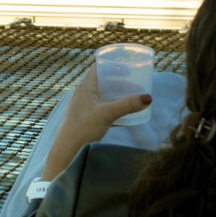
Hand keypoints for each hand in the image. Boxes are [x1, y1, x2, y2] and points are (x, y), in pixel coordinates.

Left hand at [40, 65, 152, 181]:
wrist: (67, 151)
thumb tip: (148, 97)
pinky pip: (103, 108)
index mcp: (85, 86)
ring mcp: (85, 106)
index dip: (112, 64)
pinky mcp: (87, 118)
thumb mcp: (107, 114)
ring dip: (118, 95)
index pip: (98, 67)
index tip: (128, 65)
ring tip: (133, 97)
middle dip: (120, 81)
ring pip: (104, 95)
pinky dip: (114, 108)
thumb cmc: (82, 128)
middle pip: (104, 81)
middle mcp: (84, 93)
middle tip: (136, 83)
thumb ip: (127, 105)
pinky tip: (125, 114)